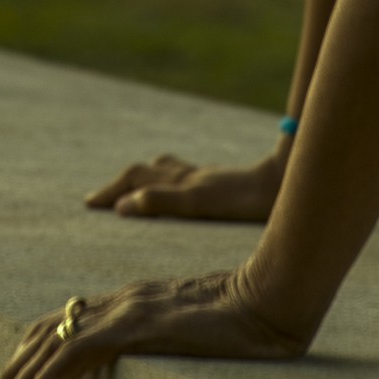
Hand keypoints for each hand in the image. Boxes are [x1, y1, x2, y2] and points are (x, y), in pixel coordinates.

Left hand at [0, 269, 311, 378]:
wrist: (273, 297)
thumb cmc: (251, 324)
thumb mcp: (196, 338)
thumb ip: (170, 348)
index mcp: (127, 306)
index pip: (57, 329)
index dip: (32, 368)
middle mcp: (115, 304)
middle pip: (40, 337)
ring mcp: (122, 311)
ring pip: (47, 346)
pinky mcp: (133, 325)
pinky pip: (72, 354)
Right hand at [84, 151, 282, 224]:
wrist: (288, 181)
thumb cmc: (246, 197)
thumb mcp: (199, 202)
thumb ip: (161, 201)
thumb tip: (123, 206)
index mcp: (182, 181)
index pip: (136, 178)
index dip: (112, 191)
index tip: (90, 204)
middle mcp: (190, 176)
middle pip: (145, 173)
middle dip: (120, 185)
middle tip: (99, 200)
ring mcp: (208, 178)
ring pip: (166, 173)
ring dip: (143, 180)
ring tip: (131, 191)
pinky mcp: (224, 185)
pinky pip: (186, 180)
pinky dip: (169, 183)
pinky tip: (180, 191)